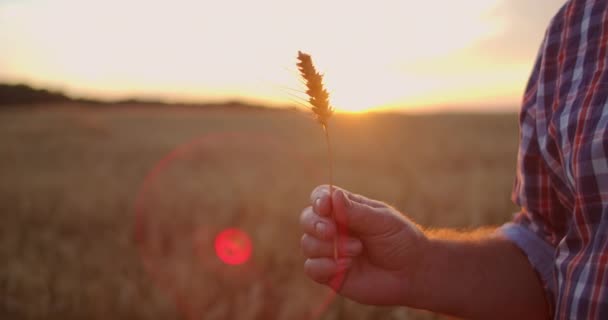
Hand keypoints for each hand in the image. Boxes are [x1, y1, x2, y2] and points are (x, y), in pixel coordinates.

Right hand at [299, 185, 428, 305]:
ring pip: (307, 244)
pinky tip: (346, 267)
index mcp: (345, 209)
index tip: (325, 206)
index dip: (318, 200)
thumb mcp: (382, 220)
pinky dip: (324, 266)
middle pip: (307, 219)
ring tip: (357, 250)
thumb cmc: (400, 240)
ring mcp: (329, 251)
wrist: (412, 272)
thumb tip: (332, 195)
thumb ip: (355, 210)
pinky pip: (311, 268)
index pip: (320, 197)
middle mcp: (333, 228)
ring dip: (329, 248)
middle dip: (316, 224)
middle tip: (333, 232)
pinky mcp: (329, 274)